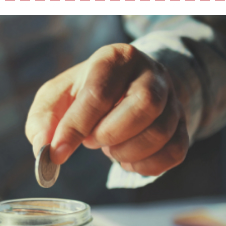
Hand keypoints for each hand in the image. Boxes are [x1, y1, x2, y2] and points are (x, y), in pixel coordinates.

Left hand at [26, 43, 188, 175]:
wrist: (125, 87)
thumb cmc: (85, 93)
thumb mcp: (57, 97)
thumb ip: (43, 121)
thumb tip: (44, 147)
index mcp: (115, 59)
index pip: (99, 94)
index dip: (75, 128)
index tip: (57, 153)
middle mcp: (151, 74)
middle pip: (143, 107)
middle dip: (109, 134)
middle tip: (91, 140)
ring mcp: (172, 99)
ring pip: (160, 133)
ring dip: (125, 152)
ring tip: (108, 146)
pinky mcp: (182, 125)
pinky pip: (173, 153)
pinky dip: (144, 166)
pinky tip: (126, 158)